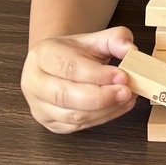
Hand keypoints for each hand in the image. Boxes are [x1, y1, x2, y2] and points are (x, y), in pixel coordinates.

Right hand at [21, 27, 137, 133]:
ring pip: (72, 115)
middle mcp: (35, 82)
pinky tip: (117, 107)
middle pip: (65, 96)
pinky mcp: (50, 123)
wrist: (58, 64)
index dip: (97, 75)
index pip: (69, 68)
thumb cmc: (75, 52)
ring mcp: (39, 106)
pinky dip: (102, 118)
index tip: (122, 76)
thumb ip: (116, 39)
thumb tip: (130, 50)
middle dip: (101, 97)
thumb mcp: (95, 38)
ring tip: (126, 98)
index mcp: (42, 55)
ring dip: (105, 110)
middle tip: (126, 91)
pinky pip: (77, 126)